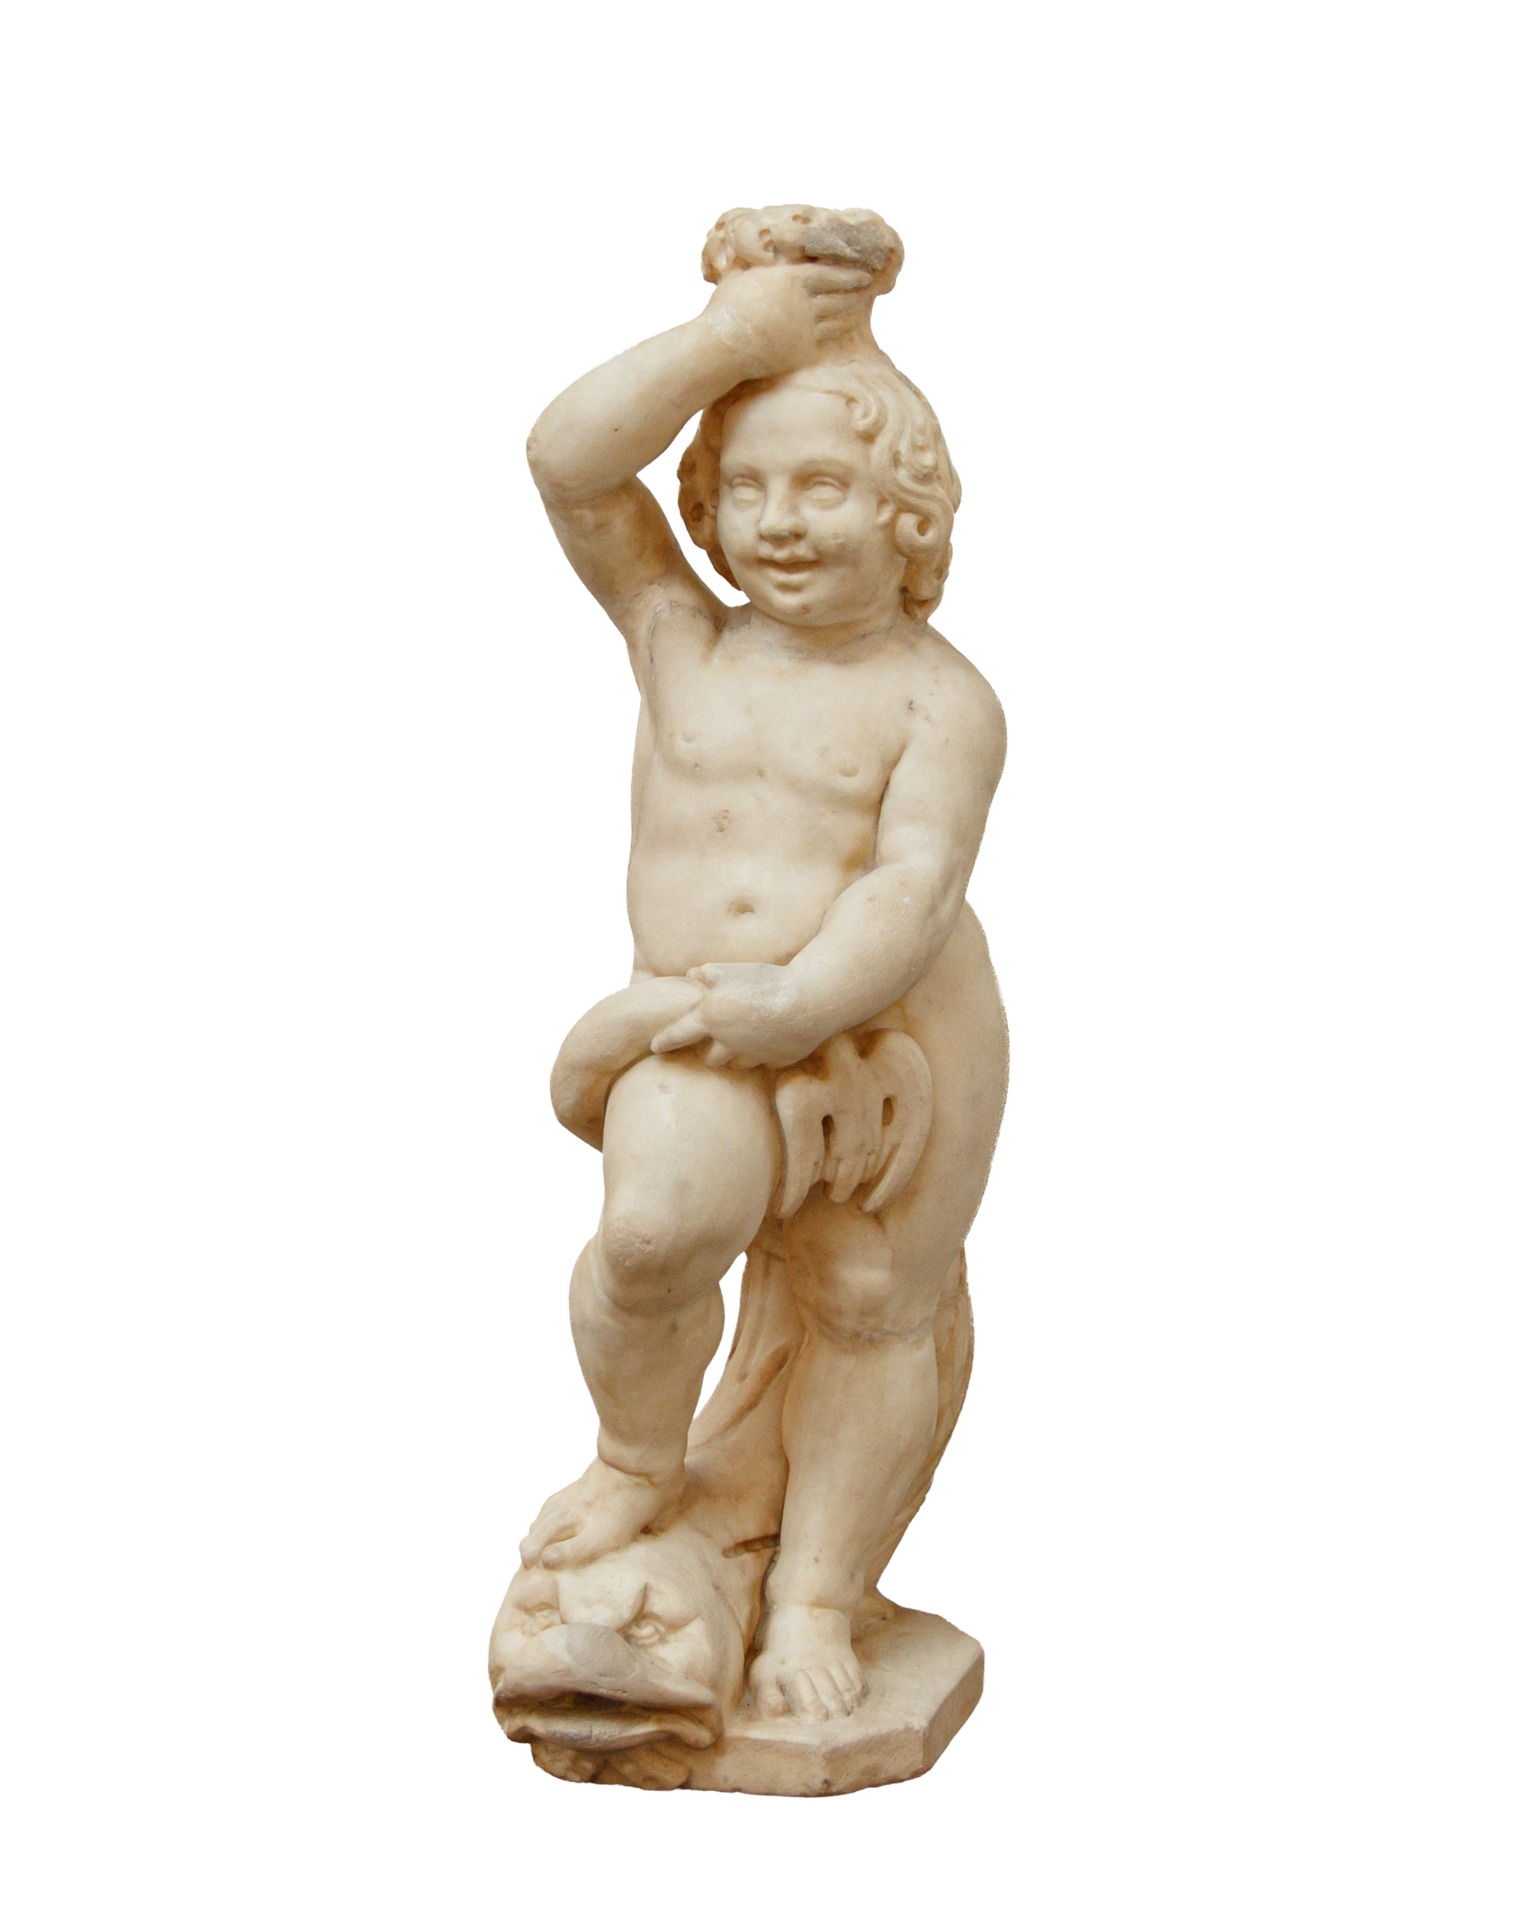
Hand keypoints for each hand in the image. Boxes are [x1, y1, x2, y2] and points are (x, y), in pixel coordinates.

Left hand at [649, 962, 822, 1070]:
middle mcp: (728, 1043)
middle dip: (709, 1051)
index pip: (677, 1034)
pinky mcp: (776, 1061)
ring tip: (744, 1041)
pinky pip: (765, 1061)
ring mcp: (753, 1055)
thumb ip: (709, 973)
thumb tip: (692, 974)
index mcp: (710, 1019)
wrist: (807, 1002)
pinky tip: (773, 1038)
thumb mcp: (731, 970)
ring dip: (736, 1054)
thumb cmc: (767, 981)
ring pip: (737, 1063)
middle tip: (713, 1041)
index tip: (655, 1046)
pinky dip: (764, 1053)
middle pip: (709, 1057)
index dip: (664, 1040)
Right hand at [702, 263, 872, 381]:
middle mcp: (803, 304)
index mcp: (791, 280)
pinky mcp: (801, 352)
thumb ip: (759, 267)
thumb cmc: (726, 310)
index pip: (829, 274)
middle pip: (839, 296)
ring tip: (860, 308)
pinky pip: (823, 340)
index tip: (862, 273)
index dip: (848, 273)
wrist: (723, 347)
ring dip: (851, 312)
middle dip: (856, 291)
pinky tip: (842, 329)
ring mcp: (804, 330)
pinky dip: (835, 332)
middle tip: (870, 287)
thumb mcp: (743, 277)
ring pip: (836, 320)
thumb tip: (759, 254)